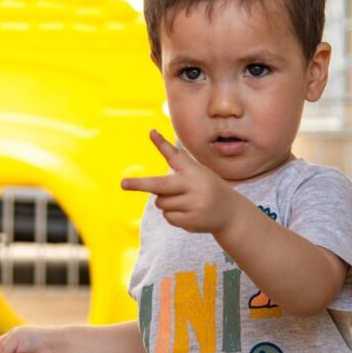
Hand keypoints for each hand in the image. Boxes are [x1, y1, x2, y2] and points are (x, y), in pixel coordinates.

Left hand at [121, 130, 237, 233]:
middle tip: (123, 183)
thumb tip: (152, 131)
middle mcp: (194, 186)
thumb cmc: (205, 184)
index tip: (151, 132)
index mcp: (193, 170)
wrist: (228, 211)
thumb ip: (172, 153)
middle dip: (139, 184)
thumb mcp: (193, 168)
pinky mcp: (191, 221)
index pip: (175, 155)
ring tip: (185, 201)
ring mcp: (193, 204)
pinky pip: (168, 217)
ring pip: (161, 203)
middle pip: (159, 186)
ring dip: (166, 202)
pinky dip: (172, 215)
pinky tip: (188, 212)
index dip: (162, 144)